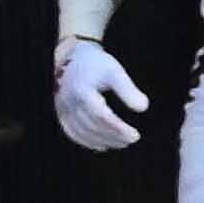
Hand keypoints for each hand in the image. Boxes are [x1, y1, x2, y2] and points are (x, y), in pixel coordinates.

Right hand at [51, 31, 148, 154]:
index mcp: (82, 90)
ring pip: (81, 132)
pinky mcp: (60, 111)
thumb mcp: (115, 72)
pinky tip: (102, 145)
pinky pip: (71, 131)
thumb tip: (143, 108)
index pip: (101, 116)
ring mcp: (62, 107)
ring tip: (122, 143)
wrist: (72, 56)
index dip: (118, 128)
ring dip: (102, 141)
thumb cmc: (97, 64)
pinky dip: (86, 141)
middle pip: (92, 126)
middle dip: (113, 136)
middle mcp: (69, 101)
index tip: (135, 135)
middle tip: (132, 139)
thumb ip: (128, 90)